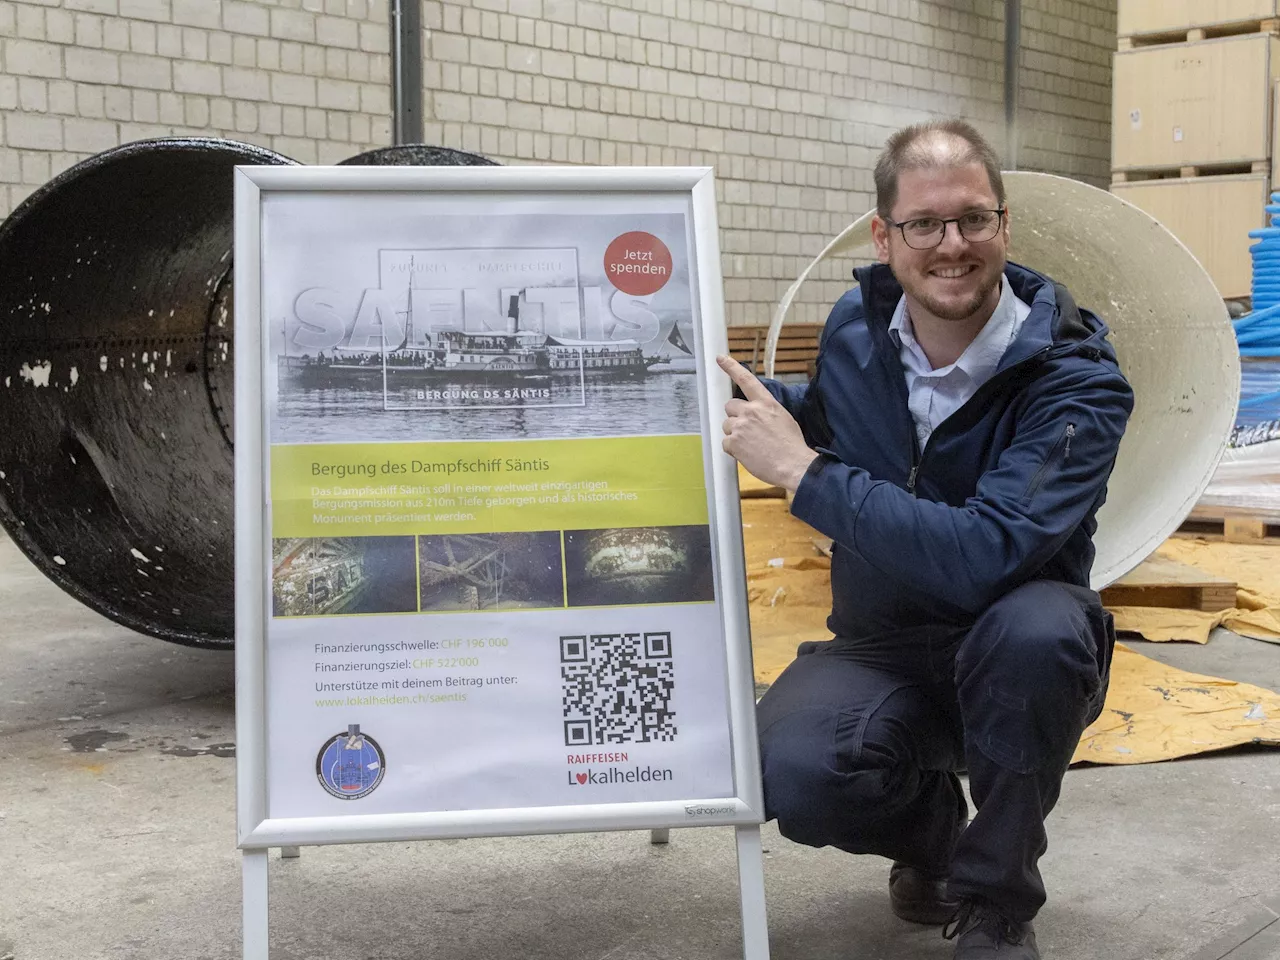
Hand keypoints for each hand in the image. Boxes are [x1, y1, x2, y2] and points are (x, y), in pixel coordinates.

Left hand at [717, 355, 817, 492]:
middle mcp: (751, 411)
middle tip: (747, 430)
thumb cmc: (791, 445)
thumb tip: (756, 414)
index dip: (731, 367)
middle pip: (730, 406)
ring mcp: (740, 426)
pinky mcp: (733, 442)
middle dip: (735, 416)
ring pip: (726, 426)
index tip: (720, 358)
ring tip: (752, 445)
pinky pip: (726, 443)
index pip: (746, 380)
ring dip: (735, 434)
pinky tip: (748, 454)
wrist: (793, 465)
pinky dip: (733, 450)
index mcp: (765, 403)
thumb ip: (766, 411)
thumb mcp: (783, 418)